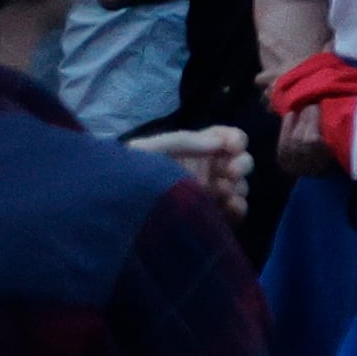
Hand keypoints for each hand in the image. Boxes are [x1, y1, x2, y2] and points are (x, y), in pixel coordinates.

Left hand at [130, 125, 252, 219]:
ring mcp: (209, 196)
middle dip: (242, 164)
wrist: (114, 214)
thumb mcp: (150, 150)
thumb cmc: (129, 176)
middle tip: (230, 173)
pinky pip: (236, 212)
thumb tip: (218, 144)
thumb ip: (183, 141)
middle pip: (241, 161)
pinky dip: (238, 209)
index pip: (226, 137)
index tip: (233, 147)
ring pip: (241, 187)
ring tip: (223, 194)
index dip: (236, 139)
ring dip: (239, 188)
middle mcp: (207, 171)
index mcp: (195, 150)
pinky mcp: (210, 218)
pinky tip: (227, 207)